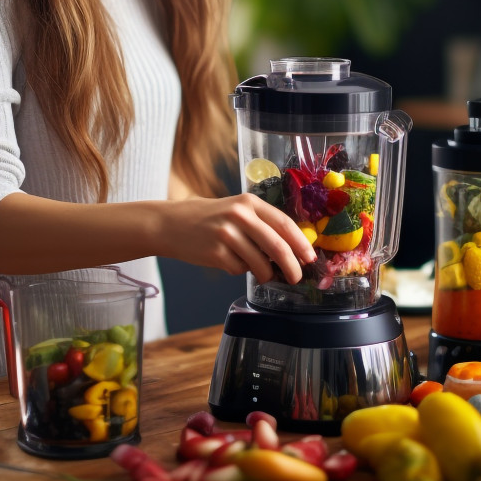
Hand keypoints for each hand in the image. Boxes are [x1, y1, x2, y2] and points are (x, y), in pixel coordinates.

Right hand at [158, 194, 315, 283]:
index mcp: (248, 202)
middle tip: (296, 278)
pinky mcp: (215, 252)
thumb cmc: (207, 218)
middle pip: (277, 246)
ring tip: (263, 275)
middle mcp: (239, 215)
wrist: (170, 224)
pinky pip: (239, 270)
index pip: (285, 223)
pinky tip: (230, 262)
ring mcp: (226, 234)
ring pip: (260, 263)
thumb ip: (260, 224)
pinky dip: (240, 271)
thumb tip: (291, 250)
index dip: (301, 243)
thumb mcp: (235, 210)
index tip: (310, 258)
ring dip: (266, 274)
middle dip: (292, 266)